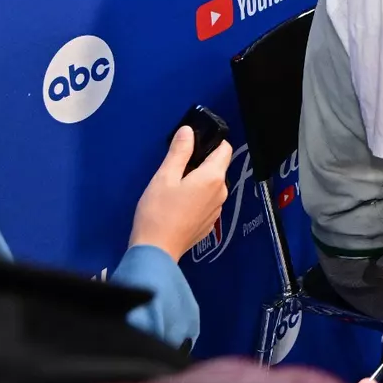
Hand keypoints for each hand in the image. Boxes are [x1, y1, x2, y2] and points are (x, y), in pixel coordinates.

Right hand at [129, 126, 231, 261]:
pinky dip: (197, 197)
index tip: (195, 143)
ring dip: (198, 181)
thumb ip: (179, 152)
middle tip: (176, 166)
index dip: (212, 142)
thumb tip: (188, 131)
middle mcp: (221, 193)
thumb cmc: (158, 212)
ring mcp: (217, 210)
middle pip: (217, 168)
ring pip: (212, 186)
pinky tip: (178, 203)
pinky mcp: (209, 223)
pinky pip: (207, 202)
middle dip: (201, 162)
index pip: (225, 149)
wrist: (156, 251)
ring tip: (175, 185)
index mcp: (213, 178)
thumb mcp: (165, 177)